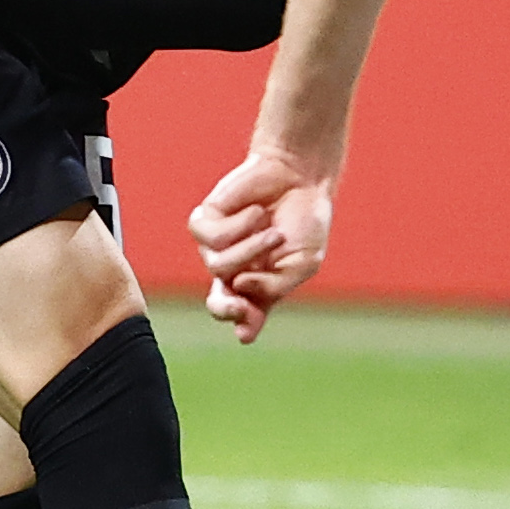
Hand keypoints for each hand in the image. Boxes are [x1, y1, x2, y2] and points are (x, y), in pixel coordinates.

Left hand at [191, 145, 334, 343]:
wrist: (299, 176)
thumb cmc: (304, 220)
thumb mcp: (304, 261)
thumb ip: (277, 284)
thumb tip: (240, 286)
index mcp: (259, 285)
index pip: (244, 315)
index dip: (243, 325)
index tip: (245, 333)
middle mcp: (235, 270)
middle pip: (218, 304)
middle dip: (225, 308)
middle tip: (237, 304)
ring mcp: (217, 247)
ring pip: (219, 266)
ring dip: (251, 248)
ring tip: (272, 232)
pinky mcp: (205, 221)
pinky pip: (212, 236)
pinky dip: (240, 224)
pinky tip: (255, 212)